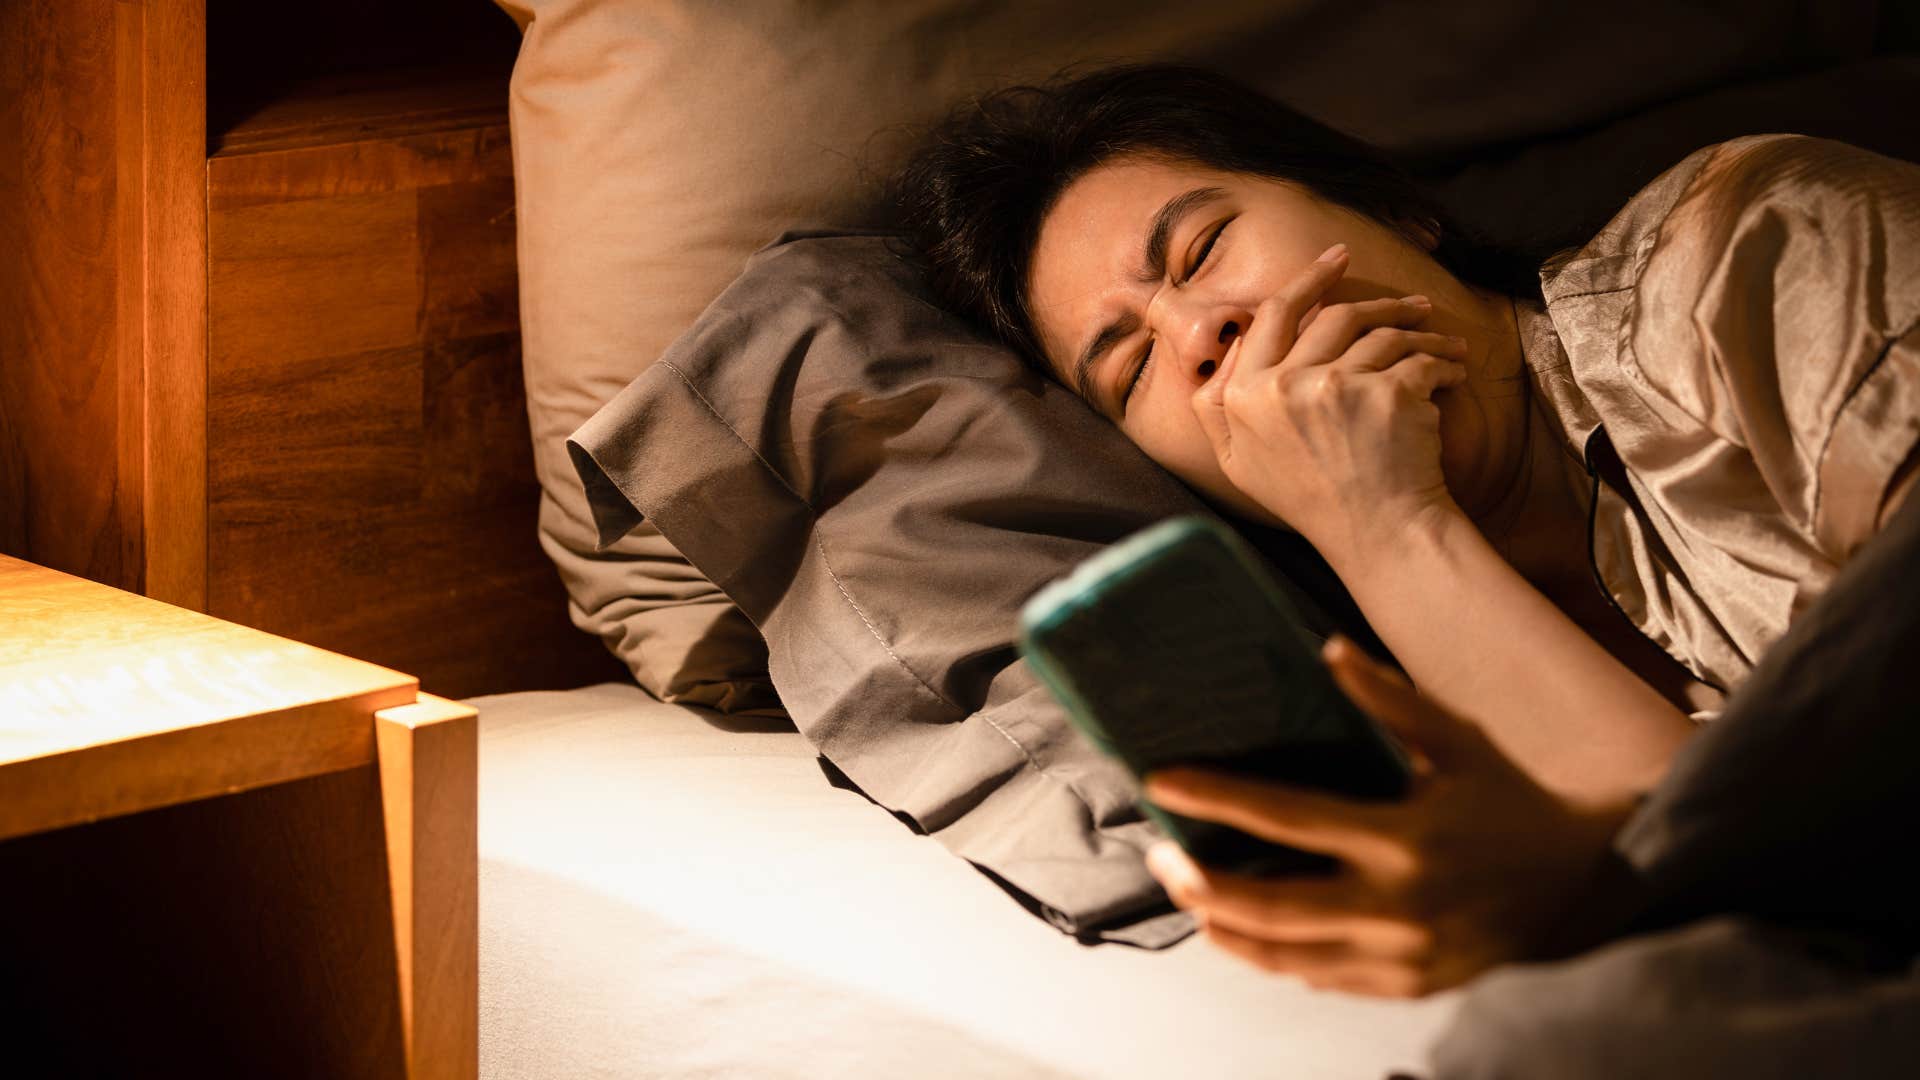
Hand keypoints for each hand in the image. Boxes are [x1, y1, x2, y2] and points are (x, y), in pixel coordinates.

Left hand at [1142, 636, 1634, 997]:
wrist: (1588, 886)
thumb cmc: (1512, 801)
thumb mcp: (1459, 740)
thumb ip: (1389, 698)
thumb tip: (1326, 648)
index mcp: (1405, 838)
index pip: (1288, 818)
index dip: (1217, 799)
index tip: (1163, 783)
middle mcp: (1398, 907)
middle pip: (1269, 907)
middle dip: (1201, 884)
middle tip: (1160, 855)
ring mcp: (1401, 958)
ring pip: (1284, 956)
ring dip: (1224, 927)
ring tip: (1188, 892)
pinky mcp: (1407, 987)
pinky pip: (1319, 979)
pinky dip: (1273, 956)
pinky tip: (1243, 929)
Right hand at [1190, 243, 1468, 556]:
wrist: (1377, 535)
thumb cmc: (1312, 501)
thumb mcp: (1239, 462)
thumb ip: (1218, 406)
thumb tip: (1224, 349)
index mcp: (1242, 397)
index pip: (1271, 316)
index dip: (1306, 281)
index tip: (1335, 261)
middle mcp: (1282, 386)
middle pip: (1334, 315)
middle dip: (1379, 301)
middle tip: (1411, 301)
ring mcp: (1336, 387)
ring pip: (1383, 332)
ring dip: (1419, 330)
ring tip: (1441, 342)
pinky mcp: (1387, 394)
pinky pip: (1420, 358)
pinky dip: (1443, 361)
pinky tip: (1453, 373)